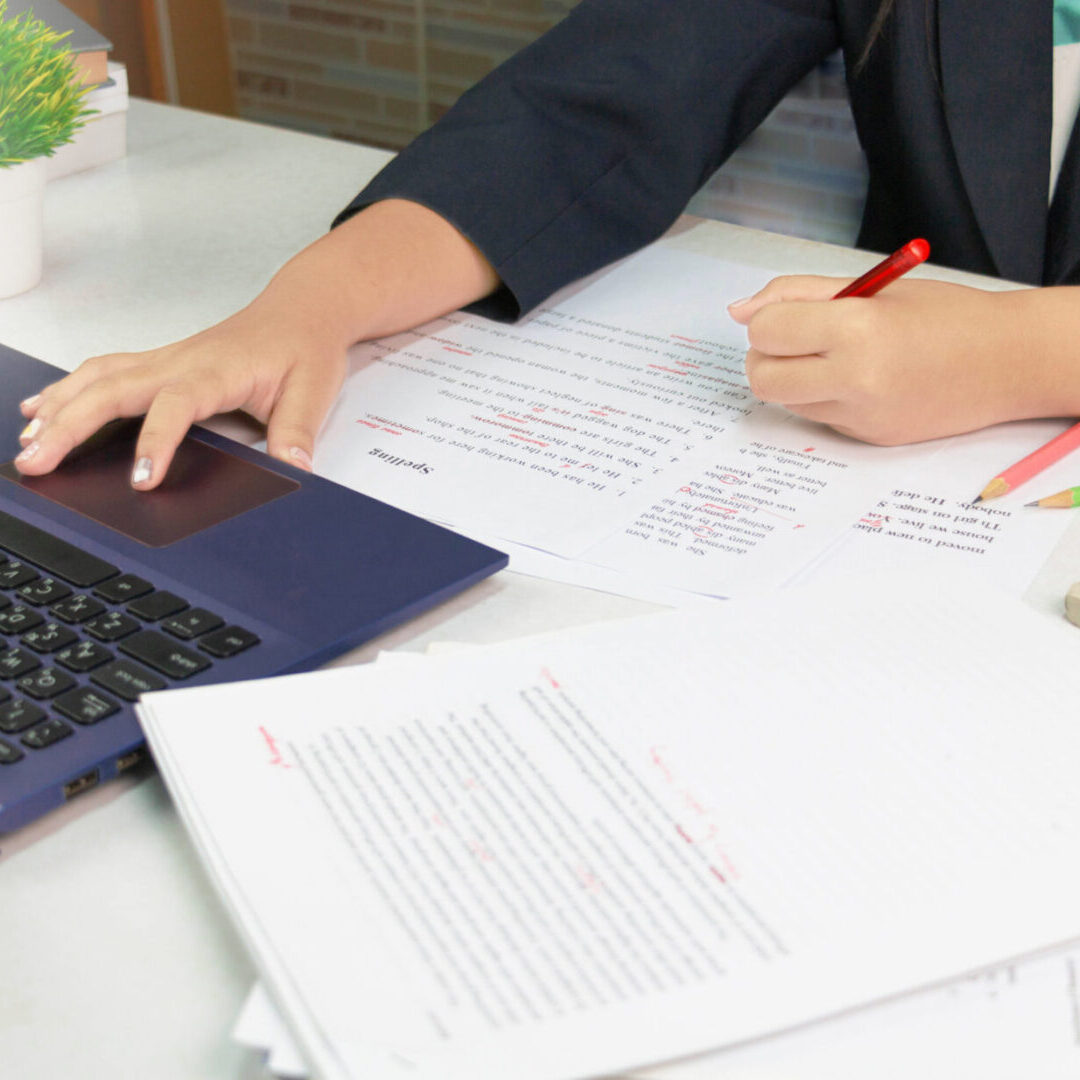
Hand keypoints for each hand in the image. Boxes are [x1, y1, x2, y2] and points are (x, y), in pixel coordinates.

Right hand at [15, 298, 345, 487]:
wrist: (301, 311)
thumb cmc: (303, 347)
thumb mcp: (313, 392)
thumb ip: (298, 432)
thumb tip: (295, 469)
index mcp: (216, 371)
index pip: (175, 405)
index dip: (156, 441)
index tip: (141, 479)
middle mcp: (180, 361)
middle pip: (113, 389)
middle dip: (70, 425)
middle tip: (38, 462)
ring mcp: (164, 359)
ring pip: (98, 378)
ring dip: (60, 406)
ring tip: (29, 440)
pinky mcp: (159, 362)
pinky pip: (104, 372)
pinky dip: (68, 389)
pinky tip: (42, 407)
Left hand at [728, 275, 1053, 444]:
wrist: (1006, 362)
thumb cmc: (945, 316)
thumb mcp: (873, 288)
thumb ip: (799, 293)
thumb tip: (741, 310)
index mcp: (856, 329)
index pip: (766, 332)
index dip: (768, 320)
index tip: (787, 315)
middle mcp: (855, 378)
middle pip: (761, 377)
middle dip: (766, 356)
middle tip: (795, 340)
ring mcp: (860, 415)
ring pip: (785, 400)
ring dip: (793, 378)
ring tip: (833, 356)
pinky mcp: (866, 438)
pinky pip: (818, 417)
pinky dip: (822, 397)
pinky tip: (857, 380)